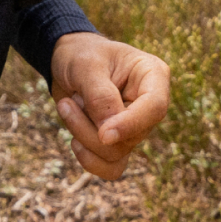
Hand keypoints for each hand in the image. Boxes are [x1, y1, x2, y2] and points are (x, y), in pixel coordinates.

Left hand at [50, 32, 169, 180]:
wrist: (67, 60)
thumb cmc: (81, 54)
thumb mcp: (86, 65)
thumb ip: (99, 96)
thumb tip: (108, 135)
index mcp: (153, 76)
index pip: (155, 107)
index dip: (130, 124)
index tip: (102, 134)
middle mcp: (149, 105)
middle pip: (131, 136)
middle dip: (91, 128)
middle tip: (65, 104)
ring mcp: (135, 126)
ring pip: (117, 154)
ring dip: (84, 138)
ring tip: (66, 108)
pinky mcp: (120, 142)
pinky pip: (111, 167)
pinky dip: (89, 160)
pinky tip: (74, 141)